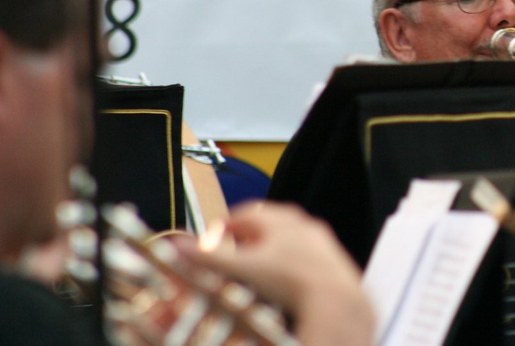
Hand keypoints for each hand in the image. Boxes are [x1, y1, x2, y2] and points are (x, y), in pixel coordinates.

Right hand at [180, 202, 374, 345]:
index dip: (224, 227)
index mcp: (280, 219)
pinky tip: (284, 282)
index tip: (212, 239)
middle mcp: (303, 225)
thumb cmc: (291, 281)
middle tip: (232, 251)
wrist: (336, 300)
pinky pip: (307, 256)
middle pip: (268, 224)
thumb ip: (210, 257)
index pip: (244, 214)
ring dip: (271, 250)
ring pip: (290, 239)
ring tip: (256, 268)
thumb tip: (178, 246)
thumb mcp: (243, 269)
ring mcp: (320, 242)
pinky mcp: (333, 260)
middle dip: (247, 237)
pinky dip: (290, 264)